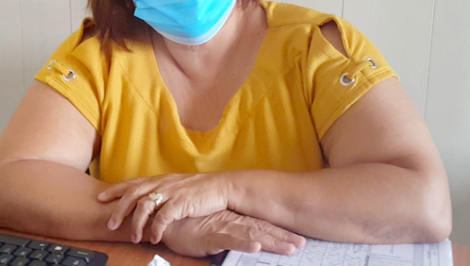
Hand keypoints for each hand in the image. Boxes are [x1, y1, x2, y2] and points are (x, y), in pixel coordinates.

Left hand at [97, 173, 229, 243]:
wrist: (221, 187)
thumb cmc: (200, 189)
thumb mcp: (176, 187)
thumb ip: (161, 192)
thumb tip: (148, 202)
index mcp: (160, 179)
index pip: (132, 183)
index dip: (115, 190)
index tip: (100, 197)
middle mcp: (162, 183)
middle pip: (133, 194)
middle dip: (119, 210)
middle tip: (110, 224)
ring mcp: (171, 192)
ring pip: (144, 206)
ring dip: (136, 223)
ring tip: (133, 237)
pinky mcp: (181, 203)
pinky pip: (163, 217)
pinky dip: (156, 229)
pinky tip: (154, 239)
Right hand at [161, 210, 305, 257]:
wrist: (167, 222)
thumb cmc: (189, 226)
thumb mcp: (213, 231)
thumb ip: (229, 234)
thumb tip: (247, 239)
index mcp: (234, 221)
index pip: (262, 227)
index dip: (280, 233)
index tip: (299, 240)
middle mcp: (232, 222)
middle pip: (263, 230)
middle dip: (283, 238)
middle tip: (302, 245)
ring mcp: (223, 228)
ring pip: (252, 234)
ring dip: (271, 241)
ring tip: (289, 248)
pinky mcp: (211, 235)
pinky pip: (230, 240)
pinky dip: (244, 243)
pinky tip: (256, 246)